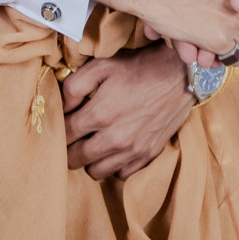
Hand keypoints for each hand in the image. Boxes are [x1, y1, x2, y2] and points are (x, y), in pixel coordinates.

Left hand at [61, 42, 193, 179]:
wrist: (181, 74)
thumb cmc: (140, 66)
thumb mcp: (103, 65)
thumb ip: (75, 86)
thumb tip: (61, 106)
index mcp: (99, 114)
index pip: (63, 135)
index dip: (57, 129)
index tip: (62, 123)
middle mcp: (114, 138)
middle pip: (75, 159)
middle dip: (68, 149)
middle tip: (74, 136)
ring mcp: (132, 150)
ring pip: (95, 172)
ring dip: (90, 160)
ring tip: (94, 143)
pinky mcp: (148, 155)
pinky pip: (121, 174)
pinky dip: (114, 165)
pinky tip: (115, 148)